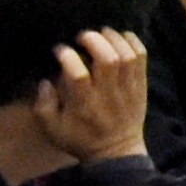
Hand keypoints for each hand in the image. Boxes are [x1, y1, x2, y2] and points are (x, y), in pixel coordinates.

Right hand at [37, 26, 153, 166]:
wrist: (116, 153)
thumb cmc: (81, 139)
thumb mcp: (53, 129)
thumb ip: (44, 105)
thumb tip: (44, 81)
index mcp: (85, 104)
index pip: (78, 74)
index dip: (68, 56)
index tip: (60, 49)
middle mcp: (108, 94)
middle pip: (107, 59)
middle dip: (94, 40)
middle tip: (82, 36)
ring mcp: (127, 89)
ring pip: (126, 56)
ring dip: (114, 38)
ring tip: (102, 32)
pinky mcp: (140, 86)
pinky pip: (142, 59)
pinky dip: (134, 42)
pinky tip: (122, 36)